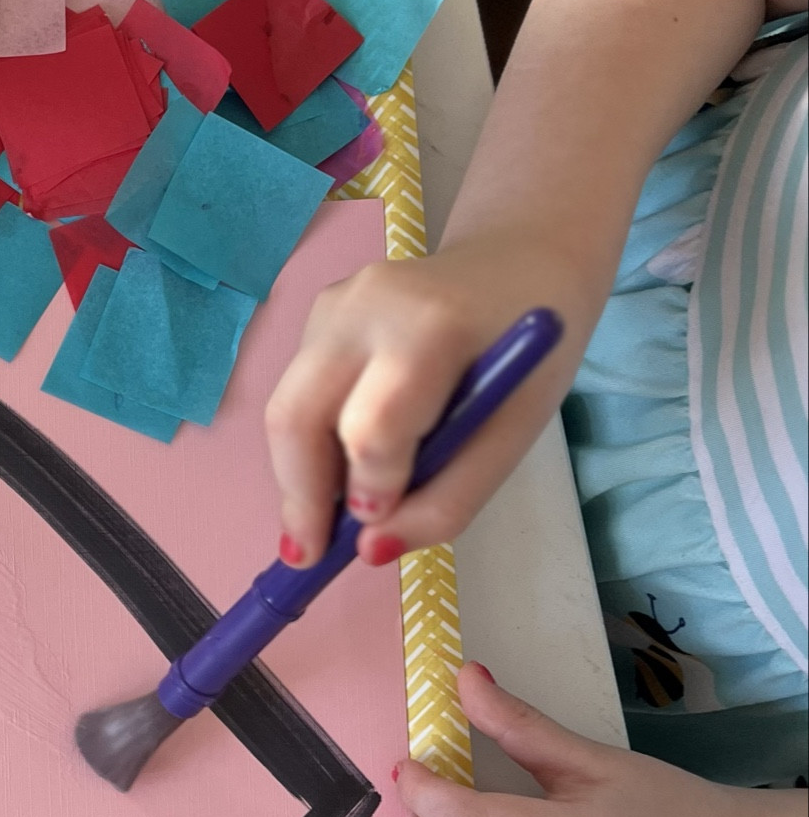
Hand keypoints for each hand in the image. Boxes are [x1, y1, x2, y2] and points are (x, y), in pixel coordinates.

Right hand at [264, 241, 580, 567]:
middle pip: (297, 416)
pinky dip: (312, 440)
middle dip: (297, 496)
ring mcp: (333, 303)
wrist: (524, 260)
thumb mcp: (514, 436)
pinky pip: (298, 392)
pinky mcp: (318, 310)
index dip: (366, 487)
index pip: (372, 426)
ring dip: (300, 472)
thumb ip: (449, 500)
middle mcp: (364, 305)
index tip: (371, 530)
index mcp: (431, 327)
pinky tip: (349, 454)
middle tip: (306, 556)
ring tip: (332, 511)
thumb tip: (370, 550)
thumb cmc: (528, 356)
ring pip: (287, 408)